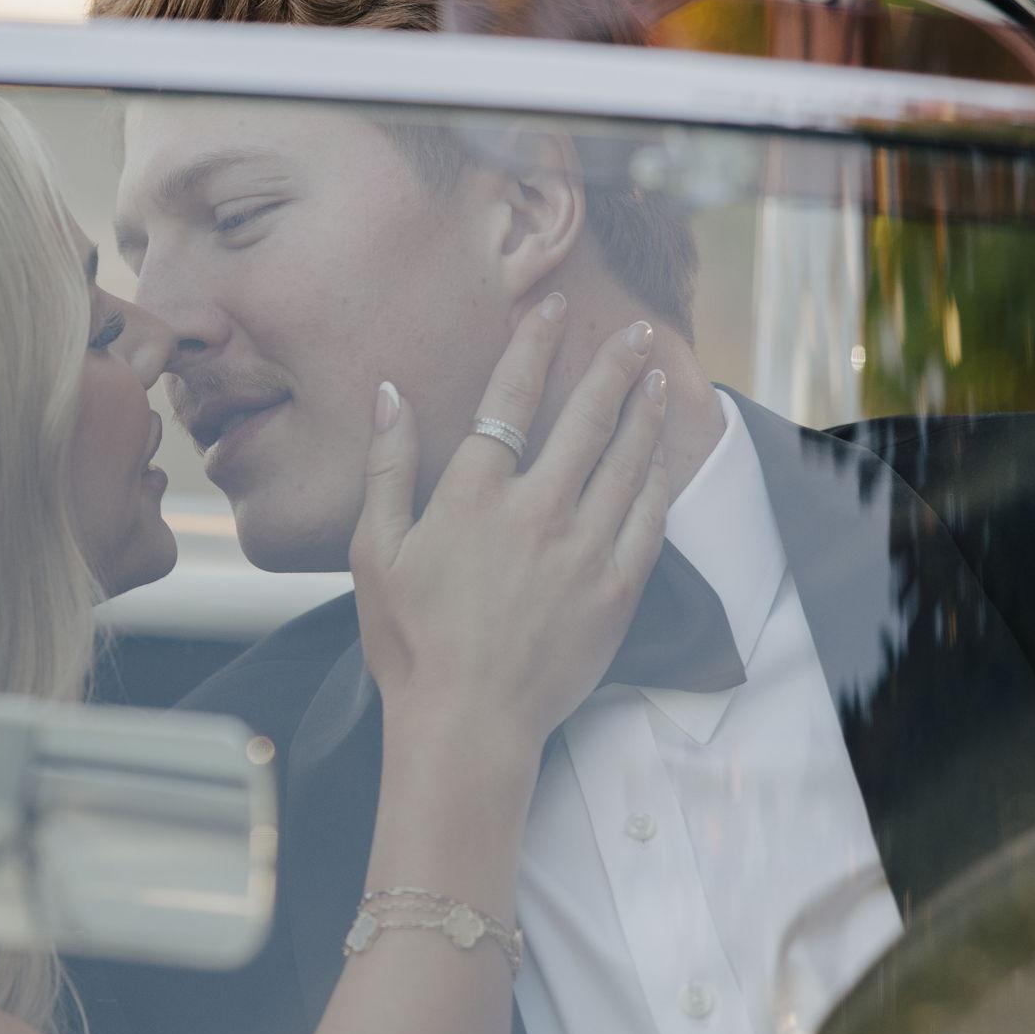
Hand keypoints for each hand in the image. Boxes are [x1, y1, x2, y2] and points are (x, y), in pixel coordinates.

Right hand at [350, 295, 669, 800]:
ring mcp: (583, 550)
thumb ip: (388, 465)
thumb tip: (391, 393)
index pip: (511, 397)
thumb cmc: (409, 640)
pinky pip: (648, 521)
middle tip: (636, 332)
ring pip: (627, 463)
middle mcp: (536, 511)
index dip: (534, 346)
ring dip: (644, 414)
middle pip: (587, 419)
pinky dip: (658, 481)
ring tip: (658, 378)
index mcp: (473, 495)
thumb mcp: (373, 550)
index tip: (554, 308)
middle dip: (614, 367)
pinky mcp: (615, 591)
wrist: (466, 725)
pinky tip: (661, 458)